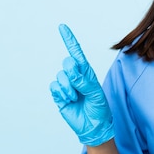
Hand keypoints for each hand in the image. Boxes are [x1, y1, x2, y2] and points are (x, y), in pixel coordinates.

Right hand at [49, 24, 114, 146]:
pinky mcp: (59, 94)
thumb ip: (85, 82)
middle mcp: (75, 75)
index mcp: (87, 71)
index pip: (76, 52)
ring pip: (60, 76)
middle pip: (67, 63)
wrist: (93, 126)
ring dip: (68, 89)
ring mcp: (66, 84)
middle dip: (72, 74)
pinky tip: (69, 101)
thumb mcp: (97, 94)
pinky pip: (54, 87)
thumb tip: (72, 73)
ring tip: (76, 98)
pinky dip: (62, 94)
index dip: (69, 39)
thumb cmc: (99, 108)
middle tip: (79, 86)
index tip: (62, 27)